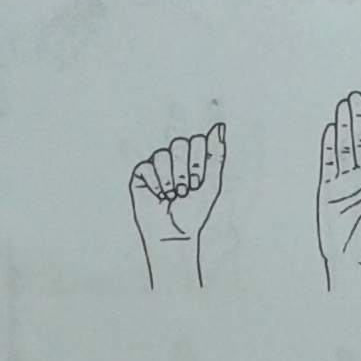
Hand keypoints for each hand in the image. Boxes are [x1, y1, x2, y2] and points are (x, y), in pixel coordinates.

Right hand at [128, 123, 226, 288]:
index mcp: (193, 157)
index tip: (198, 183)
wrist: (175, 234)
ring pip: (162, 154)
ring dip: (170, 180)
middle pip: (179, 143)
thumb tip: (219, 126)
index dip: (198, 162)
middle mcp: (174, 158)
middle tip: (185, 191)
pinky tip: (159, 197)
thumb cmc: (194, 212)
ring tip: (172, 196)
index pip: (196, 140)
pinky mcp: (141, 174)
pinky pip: (146, 167)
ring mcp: (157, 165)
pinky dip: (156, 185)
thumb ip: (216, 155)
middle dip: (185, 171)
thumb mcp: (211, 184)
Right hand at [317, 91, 360, 288]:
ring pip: (345, 148)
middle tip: (357, 97)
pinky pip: (329, 164)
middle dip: (359, 119)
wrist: (353, 262)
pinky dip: (329, 147)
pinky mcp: (328, 191)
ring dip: (344, 126)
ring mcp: (346, 183)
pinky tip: (330, 130)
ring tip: (343, 105)